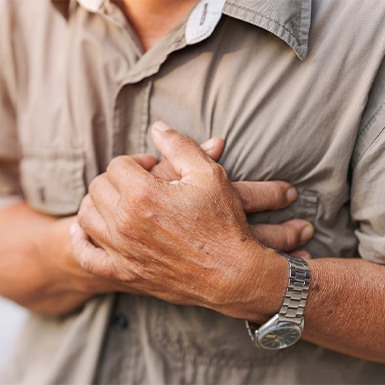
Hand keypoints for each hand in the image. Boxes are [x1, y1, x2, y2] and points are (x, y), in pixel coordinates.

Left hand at [73, 122, 310, 316]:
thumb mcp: (209, 175)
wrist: (233, 274)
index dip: (137, 161)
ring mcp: (122, 251)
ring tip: (122, 202)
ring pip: (87, 215)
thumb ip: (179, 146)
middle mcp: (125, 223)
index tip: (154, 168)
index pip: (118, 164)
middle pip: (99, 186)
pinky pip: (87, 256)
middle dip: (118, 178)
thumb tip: (157, 127)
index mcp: (143, 194)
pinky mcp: (125, 273)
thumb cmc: (223, 223)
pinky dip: (82, 241)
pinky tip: (87, 231)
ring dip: (100, 202)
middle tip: (141, 183)